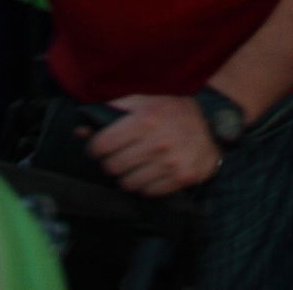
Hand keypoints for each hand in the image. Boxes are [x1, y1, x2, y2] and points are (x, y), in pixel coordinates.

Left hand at [85, 94, 223, 195]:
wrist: (212, 128)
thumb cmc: (173, 112)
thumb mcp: (145, 100)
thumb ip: (112, 110)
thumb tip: (80, 130)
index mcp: (145, 119)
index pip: (102, 145)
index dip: (96, 147)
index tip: (101, 147)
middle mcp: (157, 142)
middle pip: (112, 167)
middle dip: (111, 162)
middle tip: (119, 155)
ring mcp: (170, 162)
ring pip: (127, 183)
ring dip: (127, 175)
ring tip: (136, 164)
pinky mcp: (180, 178)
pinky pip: (147, 191)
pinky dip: (145, 184)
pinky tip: (151, 171)